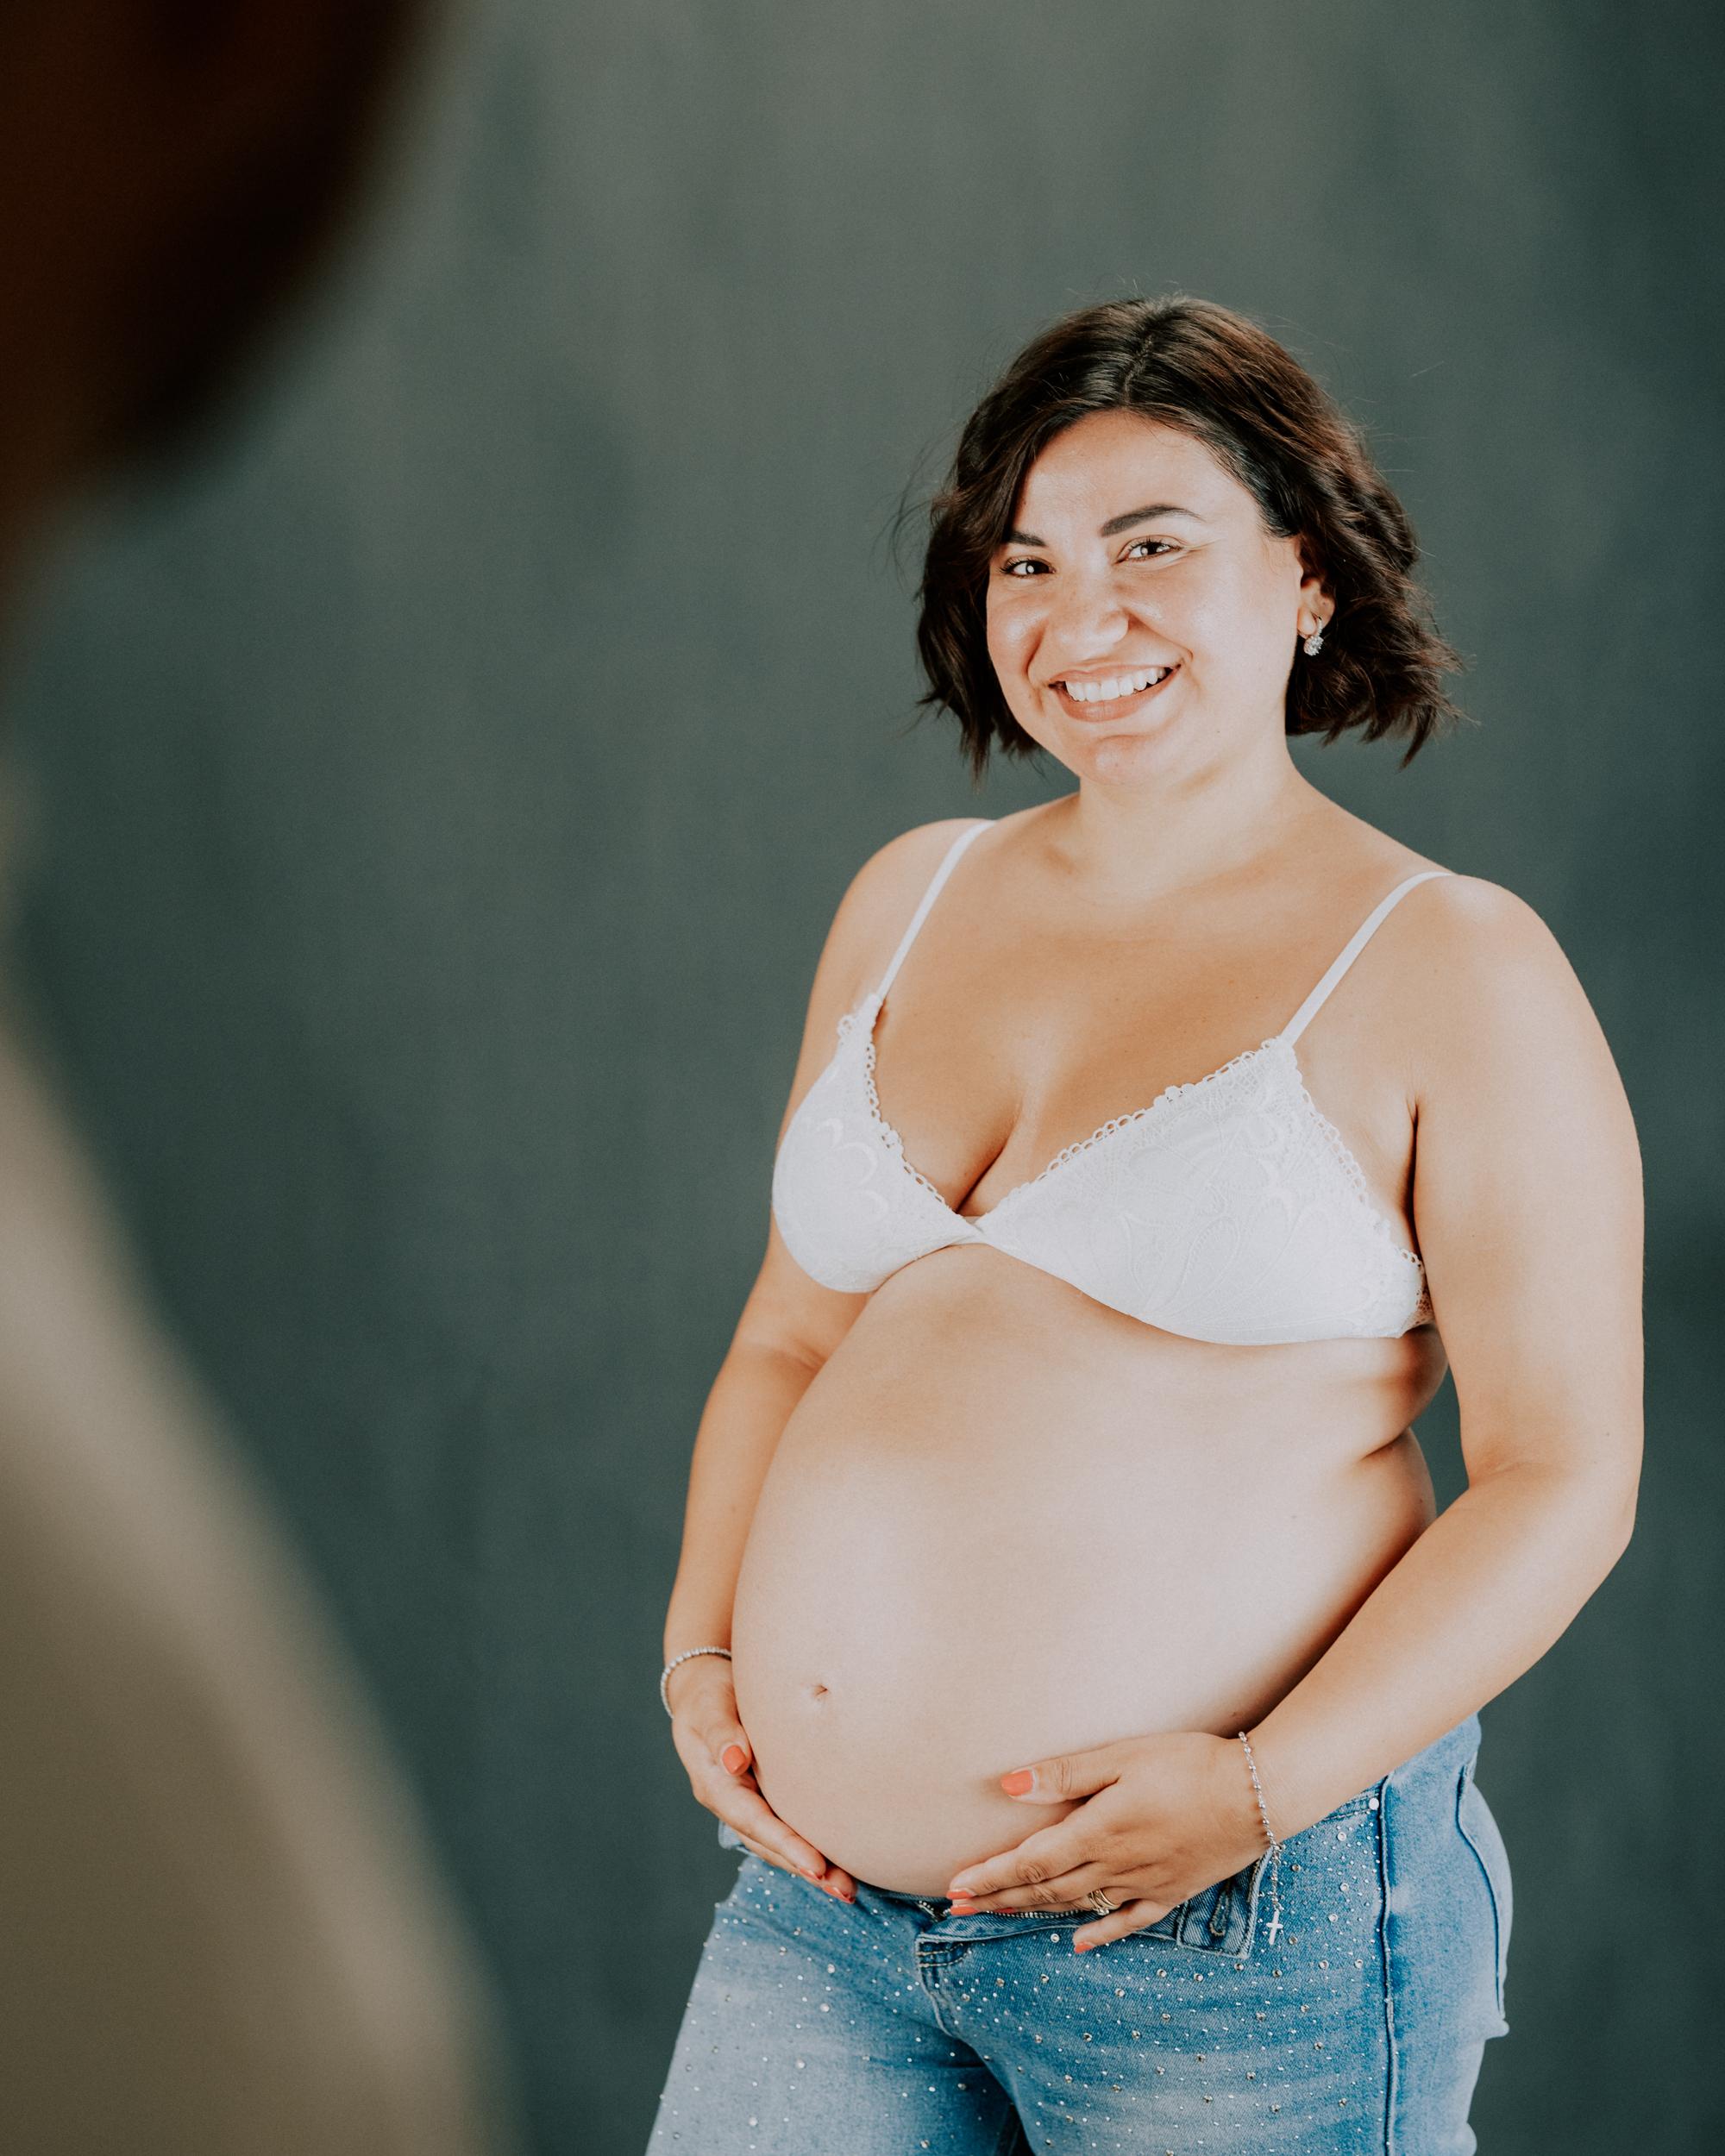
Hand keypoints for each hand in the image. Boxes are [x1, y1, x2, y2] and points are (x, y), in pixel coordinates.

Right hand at [665, 1656, 857, 1903]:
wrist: (702, 1689)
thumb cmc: (708, 1693)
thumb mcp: (709, 1706)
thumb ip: (721, 1731)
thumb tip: (735, 1761)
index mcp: (715, 1784)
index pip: (753, 1820)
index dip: (784, 1845)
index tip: (816, 1866)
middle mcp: (730, 1803)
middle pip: (768, 1844)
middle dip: (804, 1869)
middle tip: (843, 1891)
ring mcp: (745, 1804)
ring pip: (776, 1845)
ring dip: (810, 1868)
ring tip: (846, 1889)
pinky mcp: (760, 1799)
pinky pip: (782, 1830)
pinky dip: (806, 1849)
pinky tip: (834, 1861)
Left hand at [944, 1729, 1265, 1951]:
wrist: (1256, 1794)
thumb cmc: (1187, 1764)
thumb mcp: (1122, 1757)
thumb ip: (1066, 1775)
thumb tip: (1008, 1786)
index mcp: (1097, 1832)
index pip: (1030, 1862)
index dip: (990, 1876)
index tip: (955, 1887)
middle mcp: (1115, 1867)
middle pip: (1044, 1889)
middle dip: (998, 1897)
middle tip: (957, 1907)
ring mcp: (1143, 1884)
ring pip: (1076, 1905)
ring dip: (1032, 1911)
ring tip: (998, 1914)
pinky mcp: (1170, 1891)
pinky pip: (1126, 1920)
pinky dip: (1099, 1934)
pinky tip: (1079, 1944)